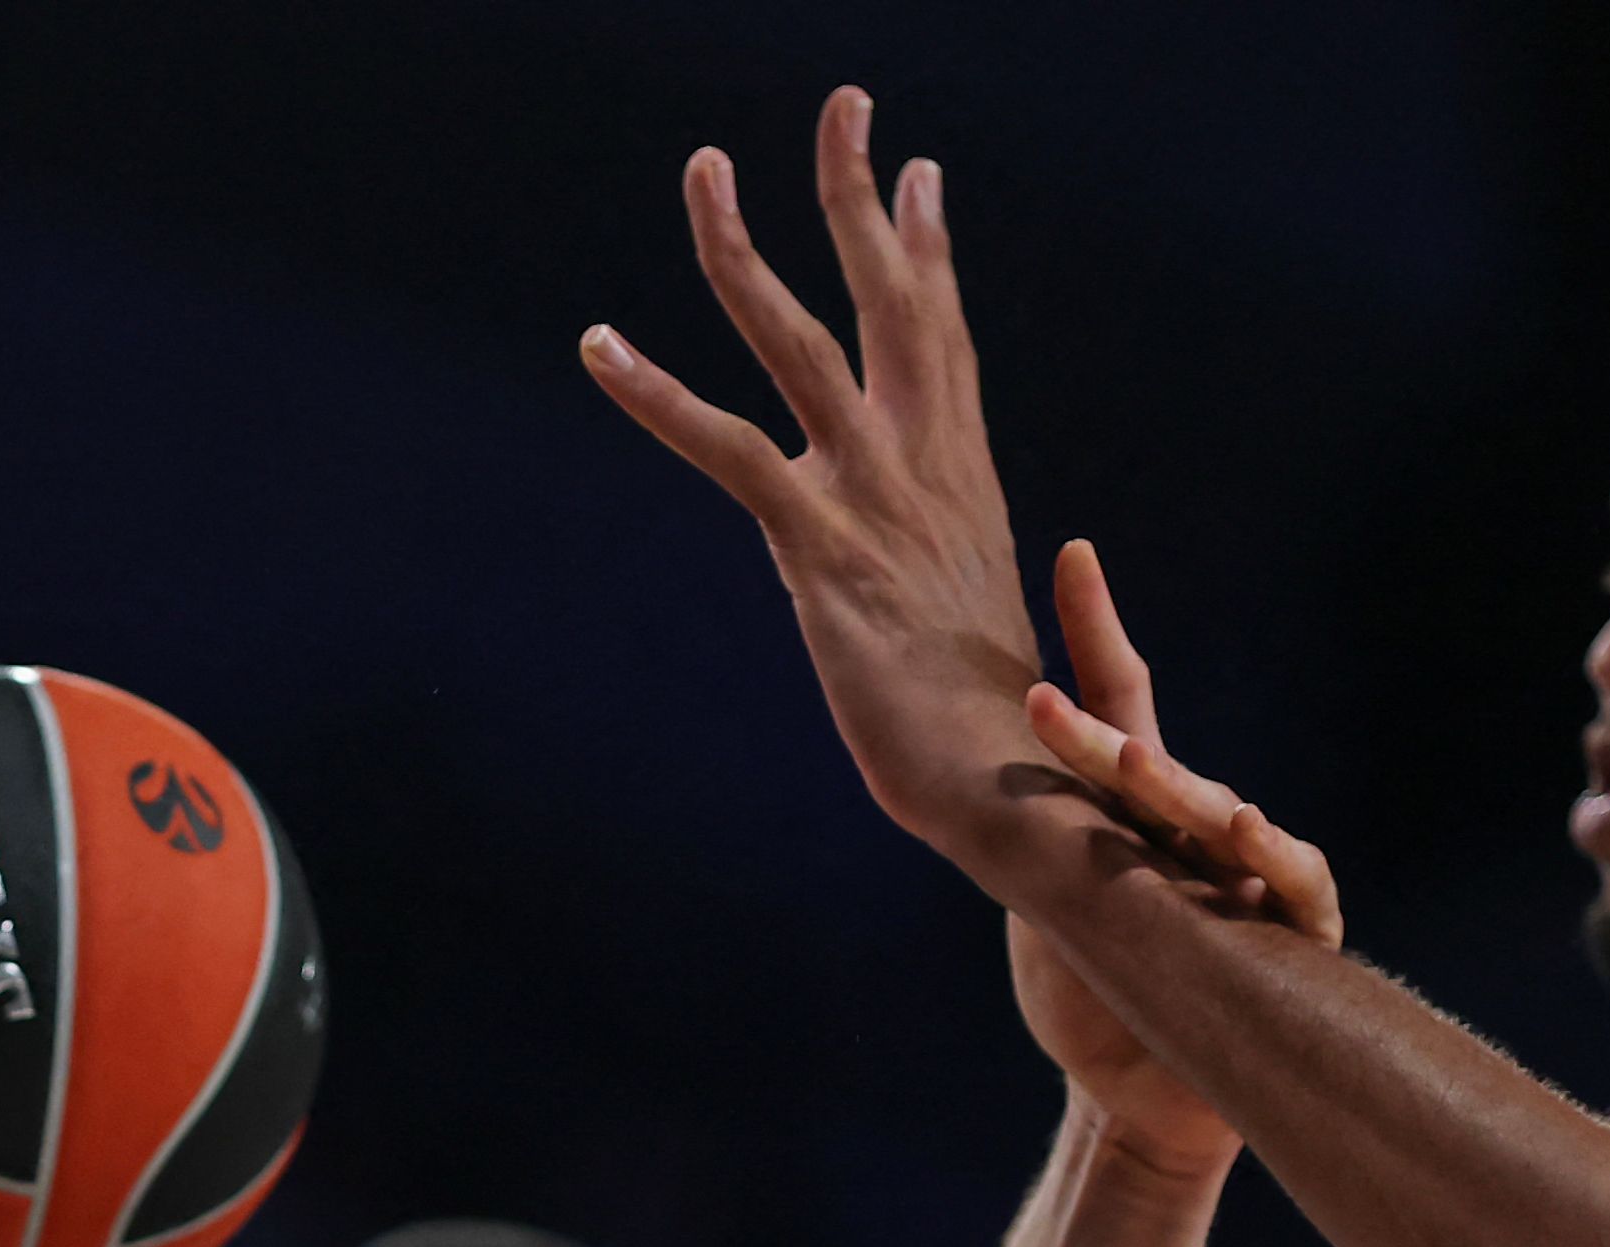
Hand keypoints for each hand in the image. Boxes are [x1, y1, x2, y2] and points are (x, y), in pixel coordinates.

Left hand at [584, 92, 1049, 867]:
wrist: (1010, 781)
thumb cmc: (996, 726)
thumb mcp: (970, 619)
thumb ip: (943, 566)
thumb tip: (926, 564)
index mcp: (961, 475)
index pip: (943, 334)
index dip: (927, 249)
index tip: (921, 173)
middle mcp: (922, 461)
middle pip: (889, 294)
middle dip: (860, 192)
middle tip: (845, 101)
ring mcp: (872, 493)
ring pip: (797, 337)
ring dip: (742, 245)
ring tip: (705, 166)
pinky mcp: (817, 545)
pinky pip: (724, 447)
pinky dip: (655, 393)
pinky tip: (598, 345)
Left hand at [1000, 549, 1340, 1187]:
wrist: (1138, 1110)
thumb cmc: (1090, 1005)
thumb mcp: (1041, 909)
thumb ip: (1025, 836)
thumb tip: (937, 761)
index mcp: (1129, 816)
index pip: (1118, 707)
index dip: (1096, 632)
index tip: (1073, 552)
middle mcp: (1192, 834)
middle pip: (1154, 762)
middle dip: (1101, 732)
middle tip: (1048, 700)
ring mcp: (1245, 884)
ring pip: (1223, 818)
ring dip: (1177, 795)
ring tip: (1139, 770)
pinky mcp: (1292, 943)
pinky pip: (1295, 890)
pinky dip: (1272, 863)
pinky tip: (1251, 832)